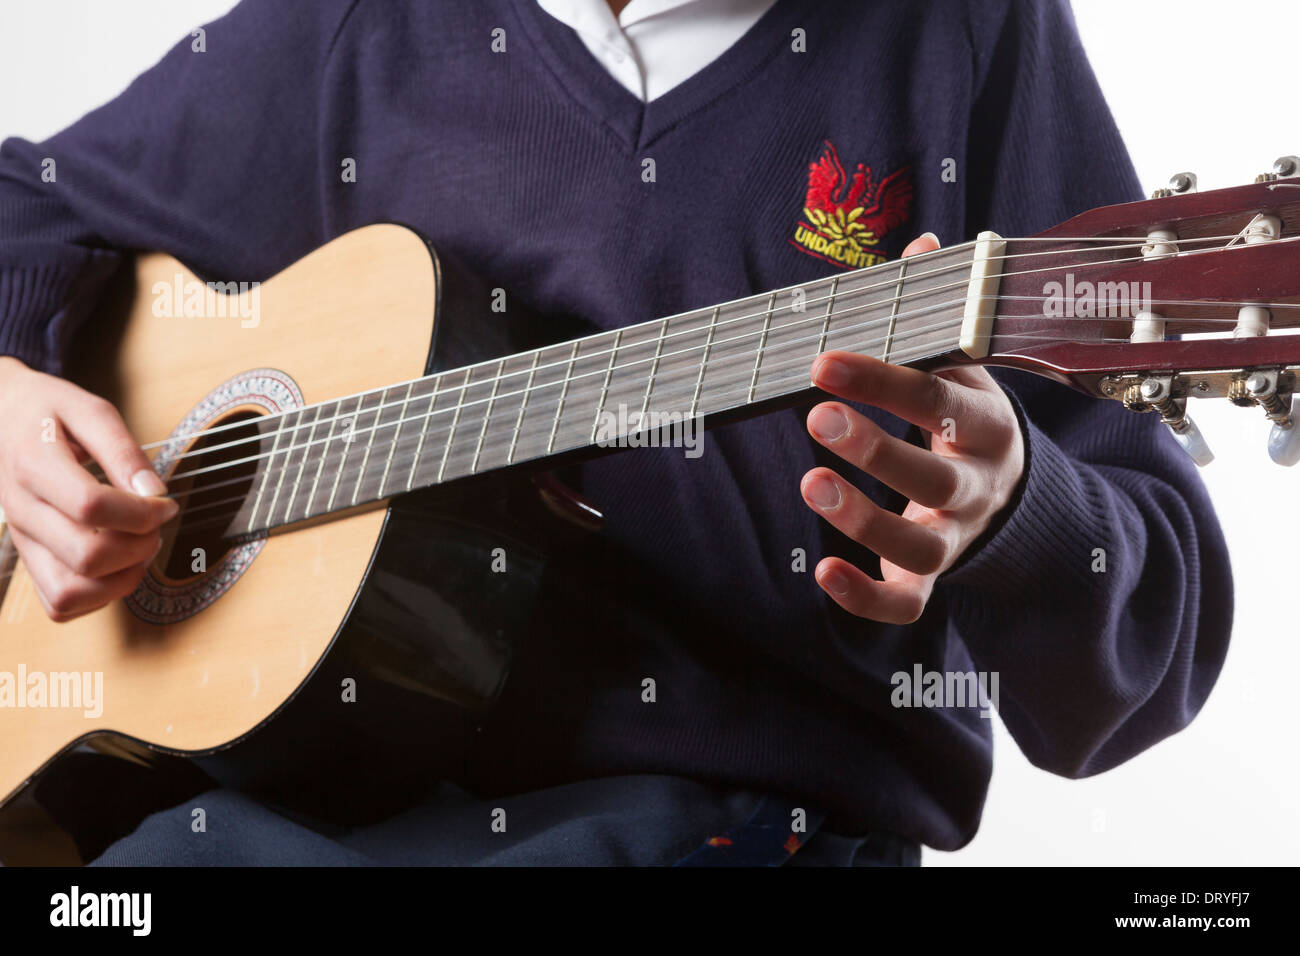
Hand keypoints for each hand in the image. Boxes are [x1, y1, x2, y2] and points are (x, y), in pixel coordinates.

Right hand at [0, 356, 177, 621]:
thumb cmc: (49, 413)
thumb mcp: (89, 411)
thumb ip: (124, 451)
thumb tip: (155, 492)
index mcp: (34, 466)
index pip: (91, 507)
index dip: (141, 512)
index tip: (164, 502)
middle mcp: (21, 510)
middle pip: (86, 557)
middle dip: (138, 546)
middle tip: (155, 525)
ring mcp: (22, 540)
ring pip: (69, 594)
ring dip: (120, 579)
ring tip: (139, 547)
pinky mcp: (29, 559)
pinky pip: (60, 603)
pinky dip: (98, 596)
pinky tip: (118, 564)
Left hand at [800, 234, 1024, 623]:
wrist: (1012, 494)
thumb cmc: (965, 417)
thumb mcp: (963, 366)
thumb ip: (935, 315)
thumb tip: (920, 244)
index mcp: (985, 422)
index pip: (938, 397)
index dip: (882, 380)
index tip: (822, 360)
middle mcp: (976, 484)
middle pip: (935, 474)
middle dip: (877, 449)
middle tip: (817, 416)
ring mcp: (955, 535)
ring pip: (920, 543)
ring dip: (864, 518)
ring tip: (811, 481)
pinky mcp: (933, 576)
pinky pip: (906, 602)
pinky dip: (865, 596)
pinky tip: (823, 570)